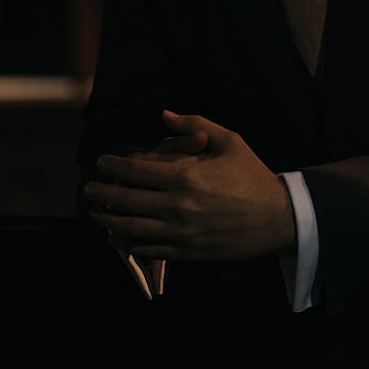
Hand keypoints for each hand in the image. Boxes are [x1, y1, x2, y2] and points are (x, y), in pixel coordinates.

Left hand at [84, 109, 295, 262]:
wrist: (278, 218)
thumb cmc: (252, 176)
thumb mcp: (230, 140)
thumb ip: (195, 125)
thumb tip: (165, 115)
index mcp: (186, 176)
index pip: (136, 171)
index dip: (114, 166)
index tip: (102, 162)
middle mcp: (178, 206)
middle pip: (127, 200)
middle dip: (104, 193)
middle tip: (90, 188)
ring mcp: (181, 232)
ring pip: (132, 228)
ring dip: (110, 219)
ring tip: (97, 212)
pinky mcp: (187, 252)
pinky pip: (149, 250)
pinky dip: (129, 243)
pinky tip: (119, 236)